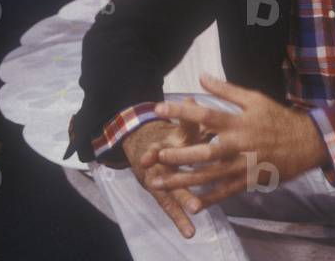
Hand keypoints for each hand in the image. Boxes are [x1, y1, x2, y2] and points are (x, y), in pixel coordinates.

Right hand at [122, 115, 202, 238]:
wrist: (136, 139)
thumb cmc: (165, 133)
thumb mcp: (176, 126)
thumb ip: (187, 118)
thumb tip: (192, 101)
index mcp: (170, 139)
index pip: (181, 133)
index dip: (187, 129)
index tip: (193, 133)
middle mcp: (160, 159)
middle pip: (171, 167)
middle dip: (184, 179)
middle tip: (197, 196)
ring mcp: (157, 176)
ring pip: (170, 190)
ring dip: (182, 201)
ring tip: (195, 211)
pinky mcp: (157, 189)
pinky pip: (169, 205)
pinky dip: (178, 219)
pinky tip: (190, 233)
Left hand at [150, 74, 327, 212]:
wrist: (307, 142)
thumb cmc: (278, 118)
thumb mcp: (255, 99)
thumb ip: (226, 90)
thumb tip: (201, 77)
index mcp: (239, 122)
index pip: (206, 115)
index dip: (183, 111)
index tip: (160, 108)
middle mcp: (240, 145)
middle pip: (205, 151)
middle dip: (179, 155)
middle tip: (156, 157)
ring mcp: (244, 165)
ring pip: (210, 176)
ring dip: (184, 180)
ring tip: (159, 183)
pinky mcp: (250, 181)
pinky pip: (226, 192)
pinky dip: (209, 199)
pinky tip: (192, 205)